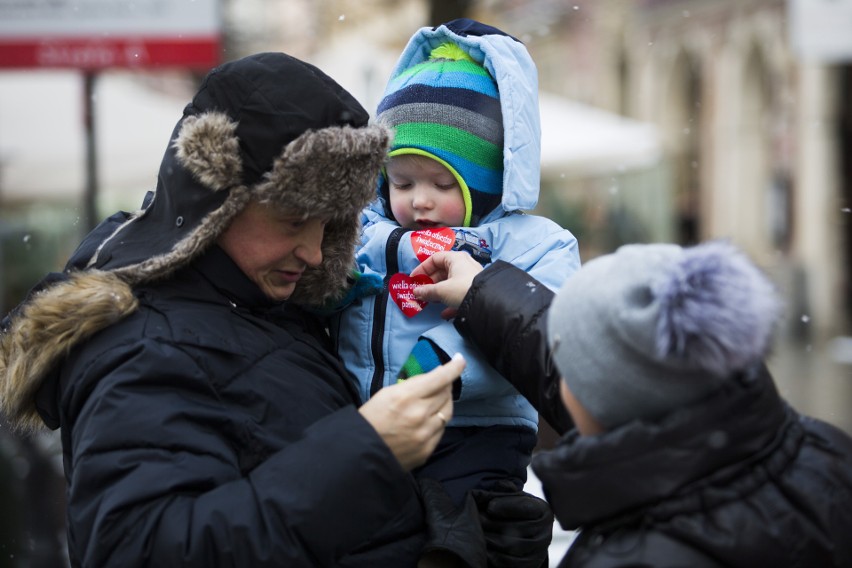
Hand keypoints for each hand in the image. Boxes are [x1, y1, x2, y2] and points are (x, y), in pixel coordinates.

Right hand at [359, 354, 464, 470]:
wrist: (362, 453)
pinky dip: (438, 421)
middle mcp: (420, 415)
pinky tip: (428, 420)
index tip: (460, 360)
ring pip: (448, 412)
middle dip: (446, 385)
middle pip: (446, 394)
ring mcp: (425, 434)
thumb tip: (434, 377)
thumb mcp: (387, 393)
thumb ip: (413, 385)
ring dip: (445, 403)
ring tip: (436, 401)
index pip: (439, 378)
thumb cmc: (371, 418)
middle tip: (441, 383)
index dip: (453, 368)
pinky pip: (441, 430)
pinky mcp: (427, 449)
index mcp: (406, 397)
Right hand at [411, 252, 482, 318]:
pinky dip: (450, 301)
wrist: (488, 302)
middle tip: (420, 292)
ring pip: (450, 283)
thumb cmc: (462, 289)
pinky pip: (458, 293)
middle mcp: (463, 265)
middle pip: (442, 271)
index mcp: (455, 259)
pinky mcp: (474, 290)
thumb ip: (427, 291)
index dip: (422, 268)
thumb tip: (416, 292)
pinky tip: (444, 313)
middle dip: (430, 283)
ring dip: (439, 293)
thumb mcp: (441, 291)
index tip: (414, 279)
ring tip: (430, 301)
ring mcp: (470, 278)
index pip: (435, 259)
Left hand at [471, 481, 553, 567]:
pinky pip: (511, 564)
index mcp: (543, 511)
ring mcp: (539, 551)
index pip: (526, 507)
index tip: (489, 506)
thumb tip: (501, 485)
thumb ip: (507, 491)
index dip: (506, 506)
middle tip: (476, 520)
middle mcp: (546, 532)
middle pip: (518, 529)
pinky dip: (494, 558)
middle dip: (494, 524)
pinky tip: (482, 549)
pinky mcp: (531, 565)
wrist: (524, 536)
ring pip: (513, 548)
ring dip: (491, 541)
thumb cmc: (515, 511)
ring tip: (476, 534)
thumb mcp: (514, 498)